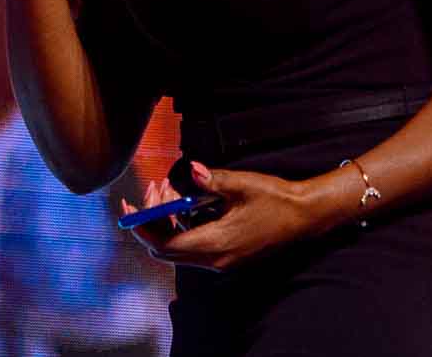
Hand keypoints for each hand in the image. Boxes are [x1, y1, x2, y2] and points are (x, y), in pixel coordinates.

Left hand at [118, 161, 327, 271]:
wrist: (304, 217)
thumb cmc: (276, 200)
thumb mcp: (243, 185)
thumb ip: (212, 180)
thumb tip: (190, 169)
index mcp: (216, 244)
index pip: (164, 244)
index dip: (141, 227)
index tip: (127, 208)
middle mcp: (214, 260)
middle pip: (167, 249)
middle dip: (152, 220)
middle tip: (154, 188)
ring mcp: (221, 261)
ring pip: (178, 248)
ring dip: (167, 221)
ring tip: (170, 189)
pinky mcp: (227, 256)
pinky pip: (192, 246)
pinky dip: (182, 226)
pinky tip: (188, 203)